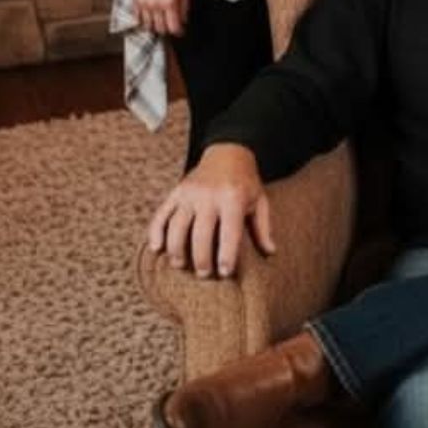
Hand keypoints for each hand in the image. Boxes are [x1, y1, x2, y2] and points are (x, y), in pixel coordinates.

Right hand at [132, 0, 188, 34]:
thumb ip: (184, 3)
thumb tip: (184, 18)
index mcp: (169, 1)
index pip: (173, 27)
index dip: (178, 31)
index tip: (180, 30)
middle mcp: (154, 5)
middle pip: (160, 29)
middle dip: (167, 29)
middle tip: (171, 24)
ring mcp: (142, 2)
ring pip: (147, 25)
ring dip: (155, 26)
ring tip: (160, 21)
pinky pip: (137, 17)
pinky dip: (143, 19)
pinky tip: (150, 15)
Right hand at [148, 144, 274, 277]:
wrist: (228, 152)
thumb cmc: (246, 182)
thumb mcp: (260, 201)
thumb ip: (263, 227)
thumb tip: (271, 252)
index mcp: (233, 198)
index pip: (229, 232)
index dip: (227, 255)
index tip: (225, 273)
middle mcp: (209, 195)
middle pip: (200, 234)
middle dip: (201, 259)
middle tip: (205, 274)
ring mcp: (189, 193)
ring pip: (176, 227)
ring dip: (176, 250)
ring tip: (181, 266)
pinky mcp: (176, 192)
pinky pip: (161, 214)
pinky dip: (156, 232)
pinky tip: (157, 249)